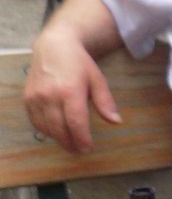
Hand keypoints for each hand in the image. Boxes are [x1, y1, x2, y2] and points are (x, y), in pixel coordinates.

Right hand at [24, 32, 120, 152]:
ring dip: (58, 139)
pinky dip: (46, 130)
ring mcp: (35, 98)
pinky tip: (56, 132)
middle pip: (59, 128)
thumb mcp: (97, 79)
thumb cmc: (79, 64)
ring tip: (71, 143)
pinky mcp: (27, 99)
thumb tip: (116, 122)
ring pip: (45, 128)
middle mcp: (50, 96)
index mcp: (70, 91)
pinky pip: (35, 122)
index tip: (88, 148)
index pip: (75, 122)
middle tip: (80, 151)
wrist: (53, 47)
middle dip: (70, 143)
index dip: (82, 138)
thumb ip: (105, 102)